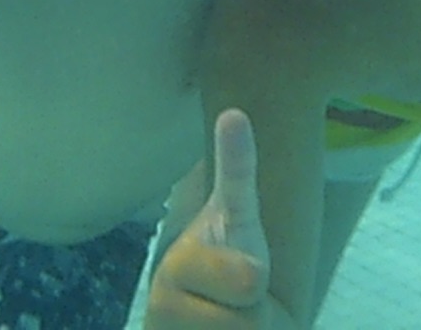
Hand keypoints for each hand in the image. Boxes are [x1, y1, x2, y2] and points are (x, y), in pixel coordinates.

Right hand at [147, 109, 271, 328]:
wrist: (204, 319)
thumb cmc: (228, 264)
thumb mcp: (237, 217)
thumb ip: (237, 170)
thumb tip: (236, 111)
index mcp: (178, 269)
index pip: (250, 279)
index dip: (256, 280)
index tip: (246, 274)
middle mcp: (162, 311)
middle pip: (251, 324)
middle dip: (258, 318)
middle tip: (238, 306)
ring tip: (230, 327)